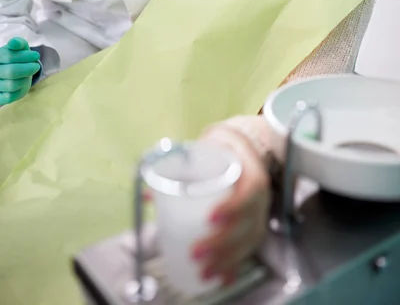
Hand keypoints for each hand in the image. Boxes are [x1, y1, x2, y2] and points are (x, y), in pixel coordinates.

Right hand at [0, 37, 40, 105]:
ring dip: (25, 78)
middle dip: (28, 69)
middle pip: (11, 72)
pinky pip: (10, 97)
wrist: (12, 73)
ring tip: (30, 73)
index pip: (8, 56)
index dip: (24, 56)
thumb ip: (18, 43)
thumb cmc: (15, 58)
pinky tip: (23, 82)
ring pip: (12, 85)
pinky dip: (20, 89)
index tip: (36, 55)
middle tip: (36, 66)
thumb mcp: (18, 48)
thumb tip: (14, 42)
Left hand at [191, 126, 269, 285]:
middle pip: (248, 223)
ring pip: (249, 240)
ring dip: (227, 260)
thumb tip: (149, 194)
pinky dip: (235, 264)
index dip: (234, 206)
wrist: (242, 148)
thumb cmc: (222, 148)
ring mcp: (259, 212)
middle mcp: (260, 195)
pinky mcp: (253, 225)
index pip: (250, 190)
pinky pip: (248, 248)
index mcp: (250, 170)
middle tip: (196, 252)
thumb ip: (178, 167)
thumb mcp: (205, 148)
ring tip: (205, 272)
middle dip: (222, 243)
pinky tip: (223, 277)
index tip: (211, 218)